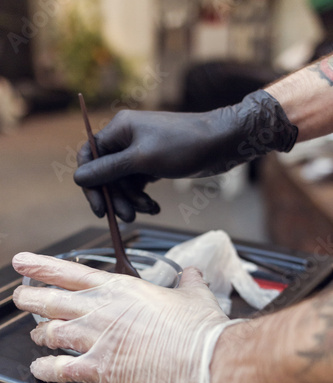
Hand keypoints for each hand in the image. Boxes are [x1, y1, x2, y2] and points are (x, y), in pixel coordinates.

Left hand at [12, 252, 230, 382]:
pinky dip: (45, 369)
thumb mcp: (195, 295)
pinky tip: (41, 368)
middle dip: (30, 297)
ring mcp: (97, 341)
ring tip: (35, 335)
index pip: (71, 273)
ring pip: (50, 333)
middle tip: (21, 296)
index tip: (23, 262)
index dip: (42, 267)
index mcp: (121, 289)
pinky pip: (59, 370)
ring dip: (38, 334)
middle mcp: (102, 311)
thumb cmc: (200, 329)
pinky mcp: (99, 371)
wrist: (207, 362)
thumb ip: (188, 281)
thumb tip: (192, 273)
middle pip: (51, 301)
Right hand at [75, 90, 297, 221]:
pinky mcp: (153, 164)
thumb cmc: (183, 145)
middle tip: (127, 217)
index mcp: (118, 130)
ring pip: (123, 183)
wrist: (222, 143)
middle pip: (106, 174)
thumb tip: (77, 178)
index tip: (98, 206)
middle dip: (116, 197)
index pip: (89, 156)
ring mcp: (140, 153)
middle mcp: (126, 139)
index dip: (89, 183)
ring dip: (132, 201)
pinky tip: (154, 208)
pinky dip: (143, 198)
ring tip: (148, 211)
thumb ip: (109, 170)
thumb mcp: (142, 160)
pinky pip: (139, 185)